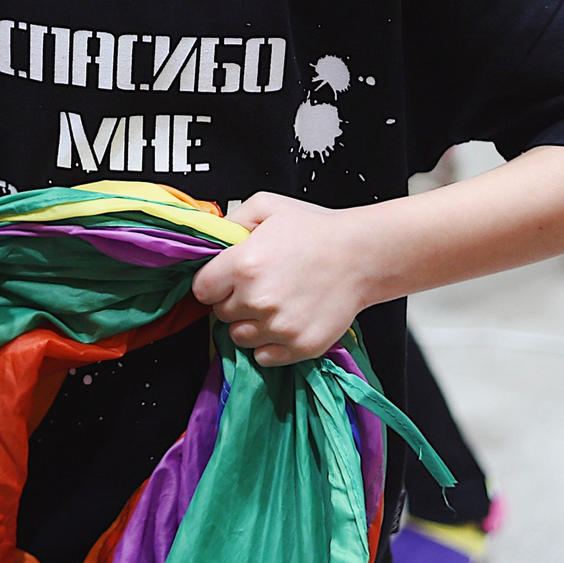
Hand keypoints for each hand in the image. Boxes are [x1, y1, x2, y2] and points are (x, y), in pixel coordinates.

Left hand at [190, 194, 373, 366]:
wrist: (362, 255)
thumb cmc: (317, 230)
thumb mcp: (267, 206)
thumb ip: (230, 222)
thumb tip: (209, 238)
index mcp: (243, 265)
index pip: (201, 290)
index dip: (213, 283)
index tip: (225, 280)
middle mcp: (257, 300)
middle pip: (220, 314)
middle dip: (233, 301)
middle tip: (258, 286)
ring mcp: (279, 327)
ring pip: (239, 337)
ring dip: (249, 324)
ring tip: (273, 303)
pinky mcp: (299, 346)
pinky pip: (263, 357)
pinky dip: (269, 344)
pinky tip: (283, 321)